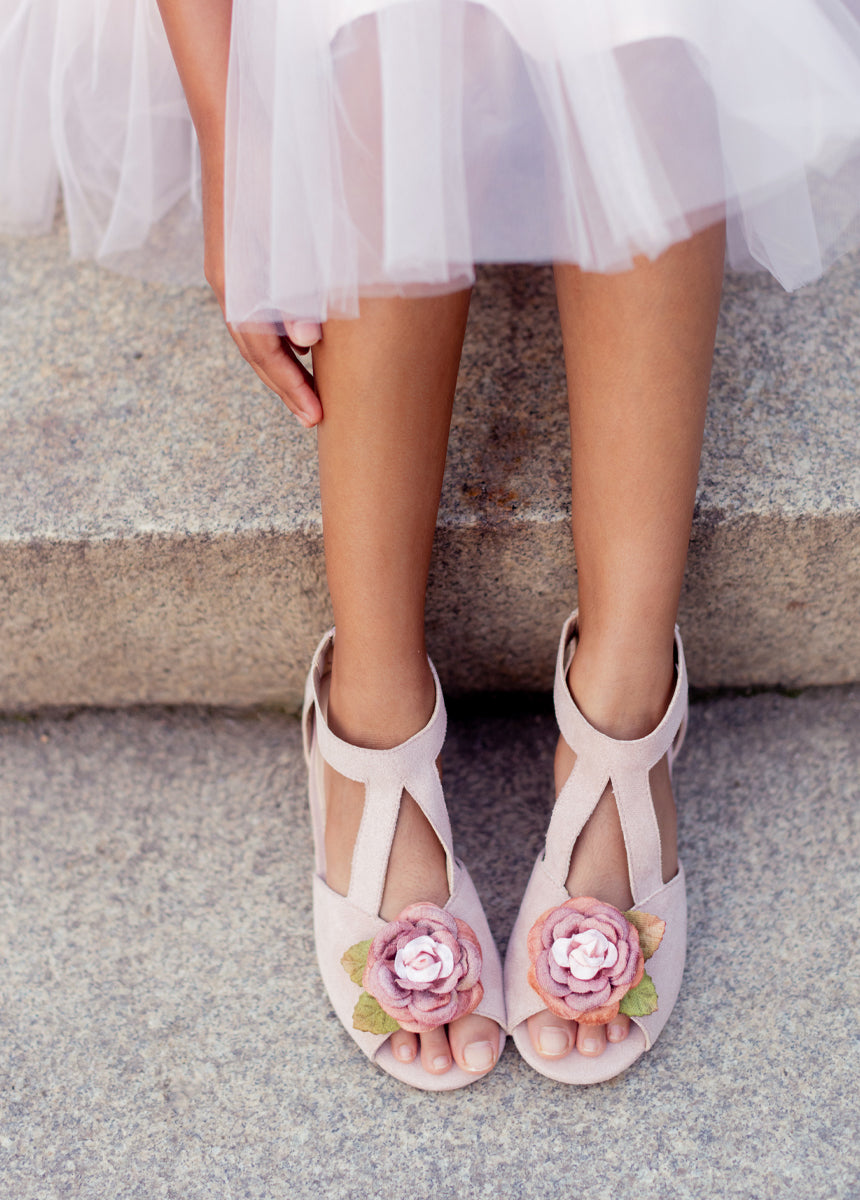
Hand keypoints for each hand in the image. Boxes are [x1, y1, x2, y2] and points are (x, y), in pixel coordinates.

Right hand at [155, 0, 323, 426]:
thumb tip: (309, 340)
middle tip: (315, 419)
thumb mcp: (292, 229)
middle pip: (257, 351)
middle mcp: (230, 282)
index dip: (292, 388)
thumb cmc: (271, 169)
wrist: (236, 116)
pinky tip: (305, 337)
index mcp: (239, 283)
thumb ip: (300, 285)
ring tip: (311, 388)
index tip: (318, 420)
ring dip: (283, 362)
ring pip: (256, 331)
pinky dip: (280, 331)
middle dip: (287, 386)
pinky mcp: (242, 252)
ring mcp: (233, 268)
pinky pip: (258, 307)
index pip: (265, 354)